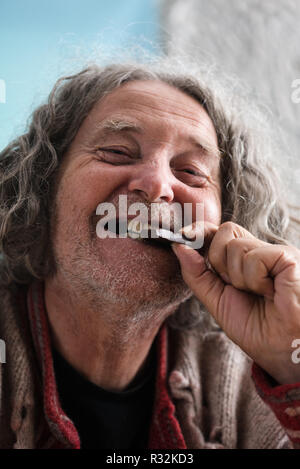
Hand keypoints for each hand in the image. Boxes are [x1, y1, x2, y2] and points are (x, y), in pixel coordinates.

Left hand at [172, 221, 299, 384]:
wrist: (283, 351)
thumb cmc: (257, 329)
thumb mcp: (216, 300)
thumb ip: (197, 274)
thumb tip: (178, 246)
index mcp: (244, 260)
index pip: (219, 233)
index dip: (201, 232)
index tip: (183, 236)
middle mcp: (260, 252)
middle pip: (225, 232)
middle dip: (219, 262)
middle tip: (236, 287)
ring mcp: (275, 253)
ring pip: (236, 246)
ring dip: (238, 278)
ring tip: (258, 294)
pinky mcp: (288, 257)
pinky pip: (253, 258)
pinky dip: (255, 280)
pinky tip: (271, 292)